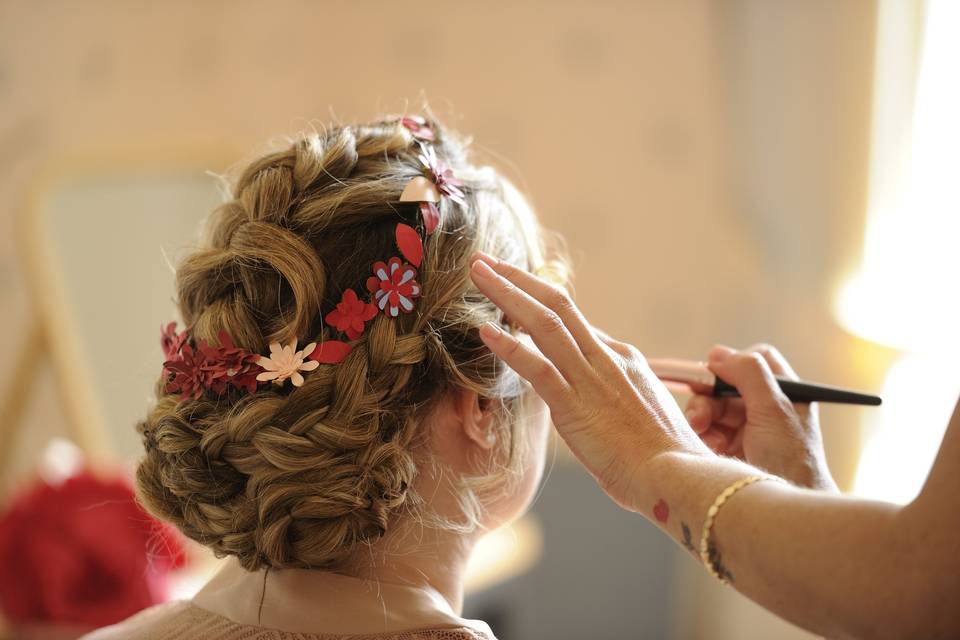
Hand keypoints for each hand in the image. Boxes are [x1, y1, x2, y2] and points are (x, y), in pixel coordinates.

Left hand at [467, 252, 711, 511]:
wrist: (680, 479)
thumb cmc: (666, 462)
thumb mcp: (645, 417)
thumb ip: (618, 400)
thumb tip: (599, 403)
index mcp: (624, 359)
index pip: (575, 322)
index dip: (539, 304)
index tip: (513, 292)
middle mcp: (607, 358)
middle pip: (557, 304)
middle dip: (518, 279)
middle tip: (485, 261)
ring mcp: (591, 379)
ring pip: (543, 322)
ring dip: (506, 293)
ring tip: (477, 271)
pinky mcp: (576, 406)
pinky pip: (537, 367)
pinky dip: (509, 346)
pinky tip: (484, 330)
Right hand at [684, 345, 837, 490]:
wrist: (784, 516)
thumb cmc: (790, 463)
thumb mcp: (774, 411)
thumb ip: (748, 374)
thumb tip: (718, 355)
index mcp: (786, 394)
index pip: (758, 360)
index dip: (735, 363)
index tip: (715, 374)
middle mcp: (767, 409)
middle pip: (726, 385)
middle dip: (709, 397)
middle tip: (698, 414)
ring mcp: (748, 430)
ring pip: (712, 408)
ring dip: (701, 417)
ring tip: (700, 434)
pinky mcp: (730, 450)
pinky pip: (706, 431)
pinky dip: (701, 436)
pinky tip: (706, 449)